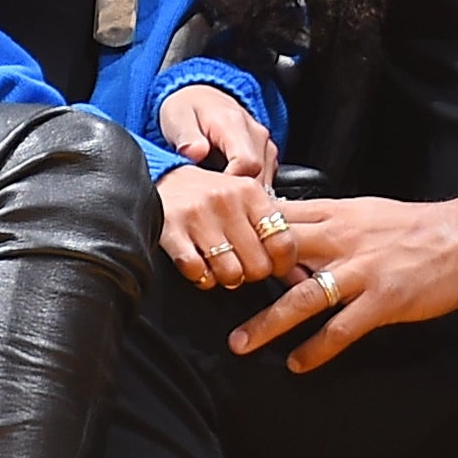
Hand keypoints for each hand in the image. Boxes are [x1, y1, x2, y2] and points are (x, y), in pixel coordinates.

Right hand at [156, 165, 299, 288]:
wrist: (160, 178)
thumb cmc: (208, 195)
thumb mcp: (242, 197)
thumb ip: (268, 225)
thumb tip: (297, 270)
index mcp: (250, 192)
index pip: (283, 242)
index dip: (281, 264)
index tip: (273, 268)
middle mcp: (227, 201)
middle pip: (258, 265)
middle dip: (250, 274)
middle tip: (241, 267)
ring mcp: (198, 215)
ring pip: (230, 273)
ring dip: (225, 278)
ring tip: (219, 267)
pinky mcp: (172, 230)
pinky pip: (197, 272)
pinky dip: (201, 278)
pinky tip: (199, 268)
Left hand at [158, 84, 277, 185]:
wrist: (201, 98)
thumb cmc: (188, 109)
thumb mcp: (178, 118)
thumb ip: (187, 137)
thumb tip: (195, 153)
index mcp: (234, 124)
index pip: (247, 164)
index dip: (229, 184)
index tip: (208, 190)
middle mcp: (257, 134)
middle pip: (257, 177)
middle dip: (234, 193)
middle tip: (208, 194)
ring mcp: (265, 146)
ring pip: (263, 183)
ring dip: (241, 192)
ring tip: (215, 186)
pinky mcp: (267, 156)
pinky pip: (264, 181)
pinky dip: (246, 190)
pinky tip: (225, 183)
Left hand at [228, 196, 457, 371]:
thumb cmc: (412, 226)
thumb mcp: (363, 209)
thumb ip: (323, 219)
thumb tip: (282, 229)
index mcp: (336, 213)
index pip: (277, 216)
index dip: (243, 232)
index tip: (216, 249)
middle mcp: (342, 239)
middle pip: (279, 255)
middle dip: (242, 276)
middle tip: (212, 296)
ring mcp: (362, 271)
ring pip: (303, 297)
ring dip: (268, 323)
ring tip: (241, 344)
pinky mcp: (384, 300)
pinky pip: (342, 328)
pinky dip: (317, 348)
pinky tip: (298, 364)